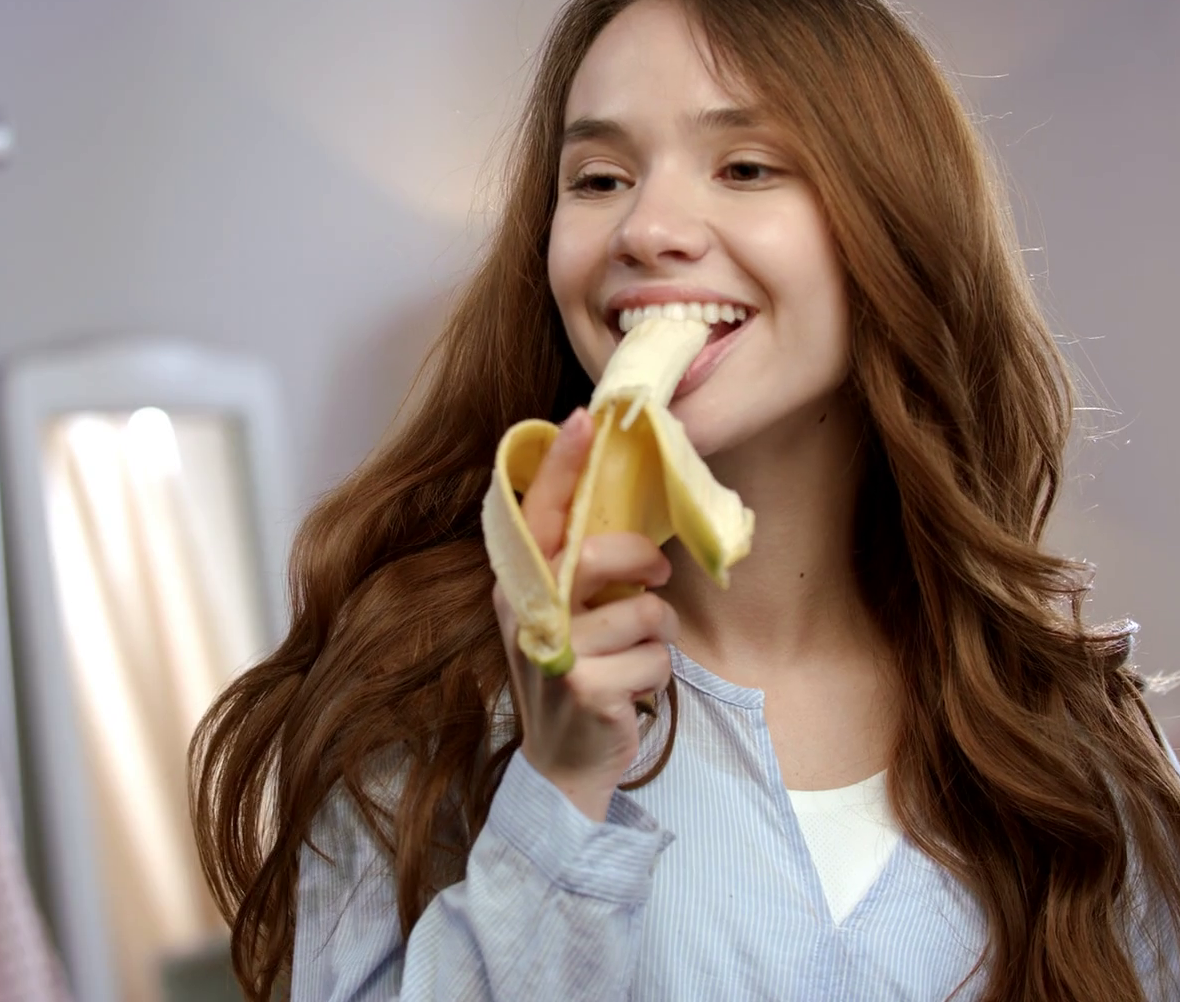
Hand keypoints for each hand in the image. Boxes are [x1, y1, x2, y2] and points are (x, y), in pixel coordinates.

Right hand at [491, 407, 677, 821]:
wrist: (562, 762)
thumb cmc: (576, 672)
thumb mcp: (565, 615)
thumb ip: (579, 569)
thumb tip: (619, 514)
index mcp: (521, 584)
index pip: (538, 513)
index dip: (561, 465)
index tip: (584, 417)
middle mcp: (528, 612)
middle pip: (598, 554)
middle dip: (643, 561)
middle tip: (657, 576)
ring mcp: (556, 654)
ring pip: (643, 612)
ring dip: (656, 634)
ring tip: (633, 655)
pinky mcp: (588, 690)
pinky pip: (656, 659)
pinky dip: (657, 675)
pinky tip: (631, 692)